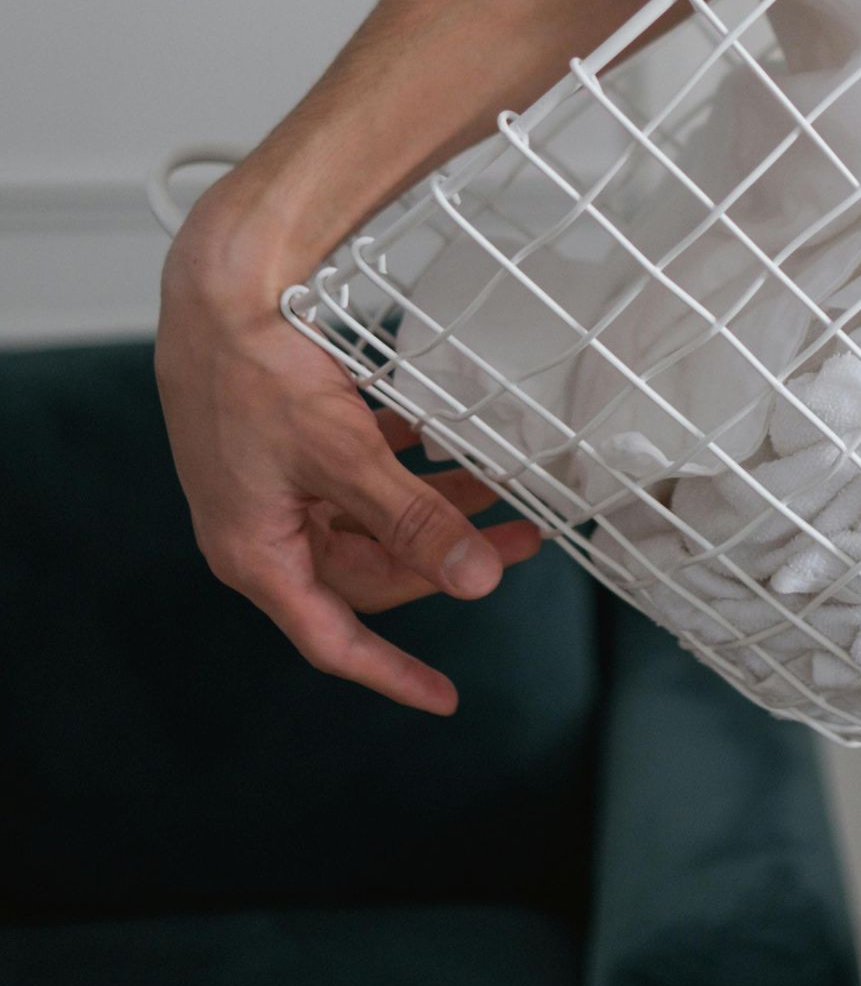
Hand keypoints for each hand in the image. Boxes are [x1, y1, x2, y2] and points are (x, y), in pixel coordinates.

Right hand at [154, 191, 542, 715]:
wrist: (217, 287)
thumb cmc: (253, 373)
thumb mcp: (344, 457)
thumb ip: (411, 521)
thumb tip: (475, 580)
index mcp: (258, 555)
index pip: (334, 639)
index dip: (393, 674)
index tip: (445, 698)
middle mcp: (264, 531)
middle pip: (368, 571)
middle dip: (444, 558)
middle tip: (519, 537)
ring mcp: (275, 487)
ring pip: (370, 517)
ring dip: (433, 505)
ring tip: (500, 485)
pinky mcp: (287, 445)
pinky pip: (357, 473)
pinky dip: (403, 462)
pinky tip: (444, 440)